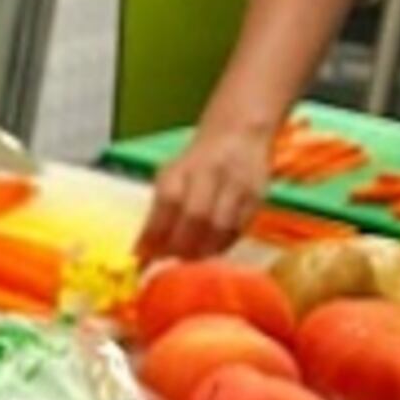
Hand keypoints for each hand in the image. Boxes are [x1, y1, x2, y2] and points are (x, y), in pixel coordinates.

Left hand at [140, 120, 273, 263]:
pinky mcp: (257, 198)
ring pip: (220, 227)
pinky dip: (221, 247)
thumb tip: (143, 251)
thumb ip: (158, 212)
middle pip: (196, 216)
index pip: (167, 202)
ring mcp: (237, 185)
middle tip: (168, 265)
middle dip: (179, 246)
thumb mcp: (171, 176)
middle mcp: (211, 173)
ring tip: (188, 261)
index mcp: (183, 168)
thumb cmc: (196, 162)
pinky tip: (209, 252)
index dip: (154, 232)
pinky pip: (239, 230)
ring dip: (202, 252)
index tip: (142, 255)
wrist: (240, 134)